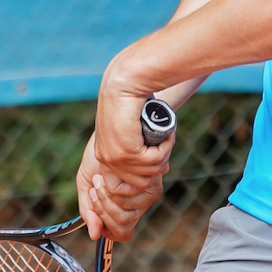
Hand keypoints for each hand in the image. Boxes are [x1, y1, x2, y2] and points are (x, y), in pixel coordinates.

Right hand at [77, 134, 165, 240]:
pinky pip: (128, 202)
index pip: (120, 234)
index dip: (105, 224)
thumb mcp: (86, 182)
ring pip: (125, 216)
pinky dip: (111, 191)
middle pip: (121, 225)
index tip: (94, 201)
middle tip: (97, 186)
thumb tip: (94, 235)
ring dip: (105, 199)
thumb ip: (88, 210)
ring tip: (100, 178)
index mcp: (126, 207)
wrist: (112, 131)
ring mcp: (147, 195)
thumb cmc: (99, 156)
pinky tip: (104, 175)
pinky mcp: (152, 184)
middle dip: (102, 208)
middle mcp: (139, 204)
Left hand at [91, 72, 173, 189]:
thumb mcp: (134, 131)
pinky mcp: (127, 151)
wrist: (125, 82)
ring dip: (164, 155)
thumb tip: (163, 172)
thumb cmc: (132, 102)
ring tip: (166, 136)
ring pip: (150, 174)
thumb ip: (142, 151)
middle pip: (139, 184)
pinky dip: (166, 148)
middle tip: (165, 146)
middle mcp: (106, 160)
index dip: (141, 179)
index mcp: (104, 156)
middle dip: (157, 168)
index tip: (157, 164)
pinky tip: (167, 134)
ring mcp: (115, 158)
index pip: (118, 189)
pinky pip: (155, 161)